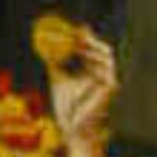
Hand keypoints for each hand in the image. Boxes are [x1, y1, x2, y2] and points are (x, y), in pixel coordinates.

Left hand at [31, 11, 119, 156]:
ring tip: (78, 42)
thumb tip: (46, 50)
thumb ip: (56, 65)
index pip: (93, 51)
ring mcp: (110, 81)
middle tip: (77, 31)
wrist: (72, 129)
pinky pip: (104, 66)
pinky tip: (82, 54)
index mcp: (94, 74)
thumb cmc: (67, 108)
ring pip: (106, 55)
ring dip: (91, 46)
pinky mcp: (110, 87)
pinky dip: (93, 58)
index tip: (75, 28)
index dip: (87, 38)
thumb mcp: (58, 80)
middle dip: (91, 39)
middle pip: (103, 50)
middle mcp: (105, 76)